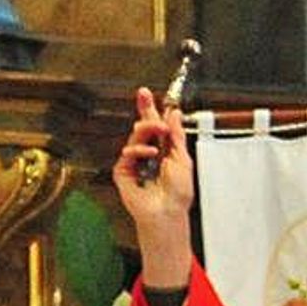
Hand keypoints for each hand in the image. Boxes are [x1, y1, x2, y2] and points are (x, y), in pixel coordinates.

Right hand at [112, 88, 193, 286]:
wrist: (168, 212)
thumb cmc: (178, 193)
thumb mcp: (183, 158)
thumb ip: (176, 135)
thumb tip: (174, 113)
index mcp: (163, 150)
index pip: (155, 125)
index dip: (150, 109)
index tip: (145, 92)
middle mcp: (147, 154)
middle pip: (142, 127)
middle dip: (145, 113)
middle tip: (149, 103)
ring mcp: (134, 163)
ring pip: (135, 137)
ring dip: (147, 130)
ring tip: (158, 132)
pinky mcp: (123, 173)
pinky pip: (127, 153)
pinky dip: (139, 150)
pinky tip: (150, 154)